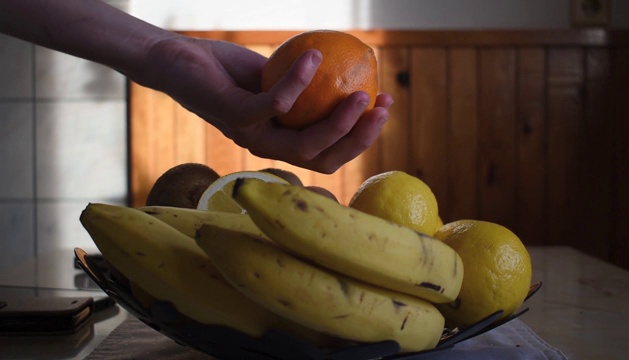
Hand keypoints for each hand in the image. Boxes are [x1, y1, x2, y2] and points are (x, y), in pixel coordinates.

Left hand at [139, 36, 392, 173]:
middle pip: (323, 158)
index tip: (385, 108)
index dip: (361, 139)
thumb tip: (352, 75)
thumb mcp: (275, 80)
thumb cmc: (228, 72)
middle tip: (382, 108)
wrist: (178, 62)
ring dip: (338, 121)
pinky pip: (275, 103)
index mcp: (281, 142)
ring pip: (304, 143)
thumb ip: (308, 88)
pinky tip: (315, 57)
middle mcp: (268, 148)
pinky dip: (298, 81)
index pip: (329, 154)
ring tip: (361, 93)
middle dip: (359, 139)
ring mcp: (250, 136)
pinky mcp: (234, 117)